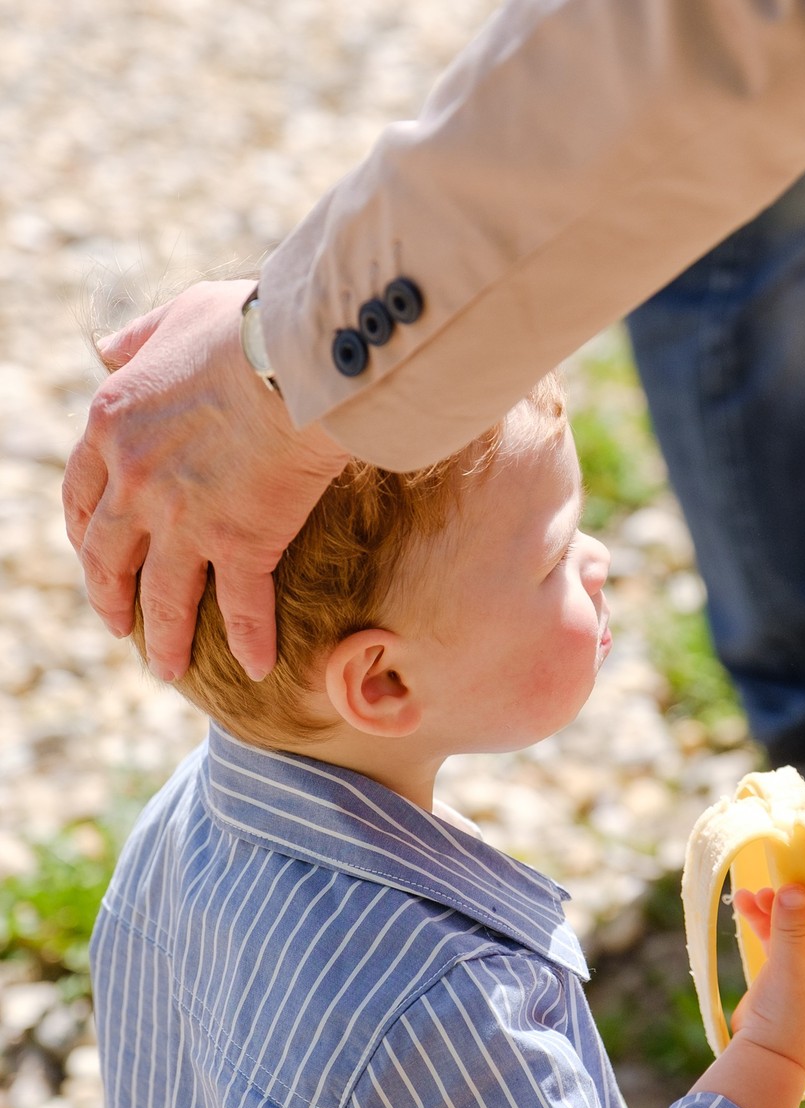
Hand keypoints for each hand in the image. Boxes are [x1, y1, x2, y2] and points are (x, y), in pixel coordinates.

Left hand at [62, 279, 349, 681]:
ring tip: (167, 670)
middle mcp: (135, 482)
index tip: (92, 553)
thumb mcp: (176, 315)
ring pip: (163, 597)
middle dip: (109, 595)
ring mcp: (183, 520)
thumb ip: (138, 338)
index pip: (80, 493)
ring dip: (163, 639)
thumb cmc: (248, 326)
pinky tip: (257, 667)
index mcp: (112, 425)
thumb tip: (107, 349)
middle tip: (117, 623)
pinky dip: (249, 641)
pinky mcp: (239, 544)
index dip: (83, 532)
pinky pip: (242, 607)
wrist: (298, 357)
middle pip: (108, 557)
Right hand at [693, 884, 804, 1107]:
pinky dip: (762, 923)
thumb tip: (794, 886)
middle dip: (796, 898)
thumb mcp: (792, 964)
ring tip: (752, 892)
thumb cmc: (791, 1016)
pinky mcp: (785, 972)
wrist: (764, 1056)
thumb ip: (792, 924)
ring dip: (773, 909)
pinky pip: (777, 939)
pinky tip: (744, 903)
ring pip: (794, 927)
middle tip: (778, 876)